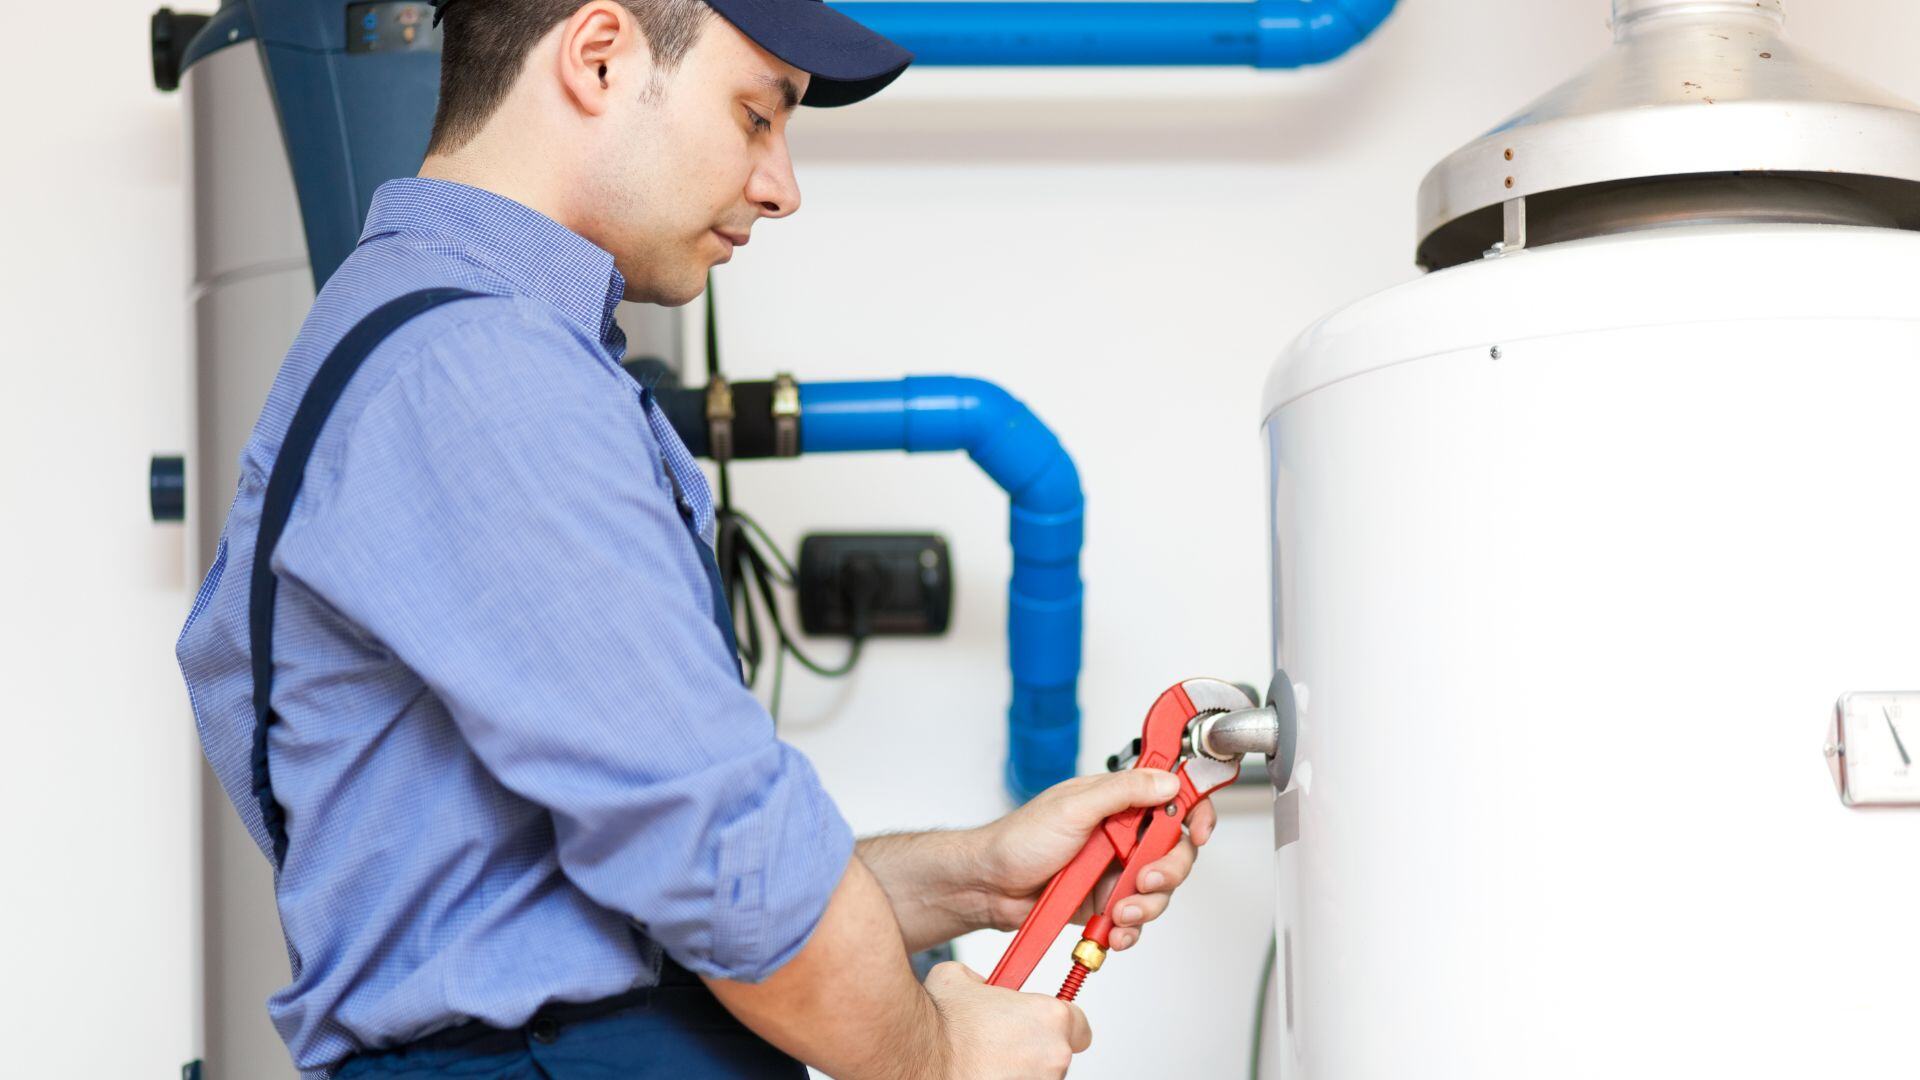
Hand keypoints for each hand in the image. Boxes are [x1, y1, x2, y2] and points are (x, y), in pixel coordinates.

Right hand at [924, 960, 1091, 1078]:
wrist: (919, 1056)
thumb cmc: (942, 1024)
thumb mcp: (960, 977)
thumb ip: (984, 980)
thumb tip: (981, 985)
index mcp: (1050, 1017)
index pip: (1079, 1024)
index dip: (1058, 1024)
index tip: (1040, 1025)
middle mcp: (1054, 1054)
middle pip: (1058, 1052)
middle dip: (1034, 1047)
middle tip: (1004, 1043)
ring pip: (1041, 1074)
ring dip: (1021, 1068)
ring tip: (987, 1060)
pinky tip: (982, 1072)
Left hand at [973, 769, 1216, 952]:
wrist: (988, 886)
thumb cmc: (1018, 840)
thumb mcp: (1073, 807)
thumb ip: (1123, 792)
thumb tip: (1166, 781)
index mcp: (1116, 800)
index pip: (1171, 796)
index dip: (1194, 811)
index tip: (1199, 830)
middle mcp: (1121, 833)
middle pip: (1174, 850)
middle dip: (1168, 870)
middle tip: (1146, 880)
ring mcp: (1115, 869)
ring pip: (1158, 889)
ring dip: (1146, 904)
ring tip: (1118, 910)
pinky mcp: (1105, 902)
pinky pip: (1135, 918)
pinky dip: (1129, 929)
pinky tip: (1115, 930)